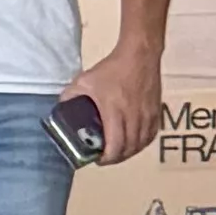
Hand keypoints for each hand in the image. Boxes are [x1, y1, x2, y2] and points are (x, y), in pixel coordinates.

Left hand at [63, 47, 166, 168]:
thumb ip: (69, 96)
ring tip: (118, 152)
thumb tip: (59, 110)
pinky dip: (142, 143)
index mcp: (114, 112)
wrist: (139, 55)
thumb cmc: (110, 69)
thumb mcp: (83, 81)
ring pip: (141, 143)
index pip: (115, 145)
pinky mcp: (156, 110)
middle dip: (116, 158)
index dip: (107, 158)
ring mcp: (147, 114)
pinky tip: (134, 143)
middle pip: (129, 148)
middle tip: (105, 157)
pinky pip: (152, 134)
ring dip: (129, 152)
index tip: (97, 159)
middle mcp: (134, 116)